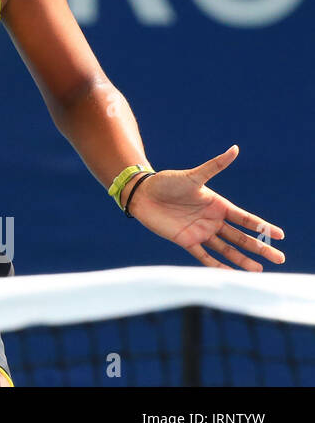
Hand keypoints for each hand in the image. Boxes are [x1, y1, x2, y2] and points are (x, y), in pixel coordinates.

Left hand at [126, 145, 285, 269]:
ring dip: (242, 260)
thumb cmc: (167, 181)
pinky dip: (217, 265)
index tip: (280, 235)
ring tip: (259, 270)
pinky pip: (204, 256)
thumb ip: (215, 166)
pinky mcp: (186, 240)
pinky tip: (231, 274)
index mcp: (217, 205)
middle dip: (260, 247)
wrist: (142, 193)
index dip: (263, 227)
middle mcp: (212, 220)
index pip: (245, 219)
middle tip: (280, 258)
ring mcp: (200, 231)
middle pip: (241, 237)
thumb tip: (235, 149)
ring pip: (227, 249)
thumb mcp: (193, 176)